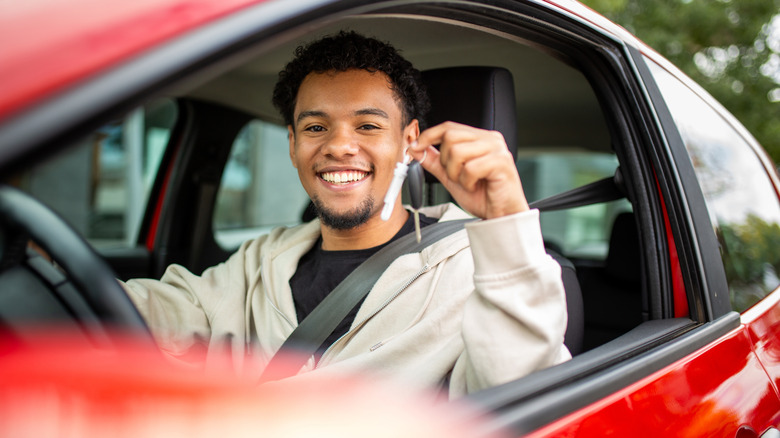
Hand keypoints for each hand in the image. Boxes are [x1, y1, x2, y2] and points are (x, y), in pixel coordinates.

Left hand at [409, 122, 528, 218]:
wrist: (500, 215)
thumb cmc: (482, 196)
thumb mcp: (451, 177)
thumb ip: (435, 162)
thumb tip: (416, 148)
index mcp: (479, 139)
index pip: (449, 127)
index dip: (429, 136)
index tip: (415, 147)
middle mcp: (490, 139)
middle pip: (450, 137)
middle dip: (445, 161)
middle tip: (456, 176)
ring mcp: (497, 149)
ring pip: (458, 151)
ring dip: (456, 174)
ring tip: (467, 183)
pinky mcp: (501, 162)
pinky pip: (471, 168)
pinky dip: (467, 182)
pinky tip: (475, 186)